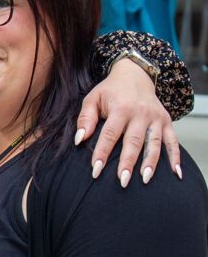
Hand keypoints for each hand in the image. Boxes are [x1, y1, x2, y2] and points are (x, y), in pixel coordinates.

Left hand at [75, 59, 179, 186]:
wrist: (135, 75)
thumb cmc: (110, 91)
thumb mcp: (92, 99)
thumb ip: (85, 118)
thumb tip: (79, 140)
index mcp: (120, 109)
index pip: (110, 134)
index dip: (102, 153)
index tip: (95, 171)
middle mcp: (140, 114)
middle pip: (134, 141)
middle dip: (127, 162)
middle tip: (122, 181)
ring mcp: (155, 118)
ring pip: (154, 143)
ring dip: (150, 163)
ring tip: (144, 180)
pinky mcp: (166, 121)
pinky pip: (173, 141)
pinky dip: (176, 157)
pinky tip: (176, 173)